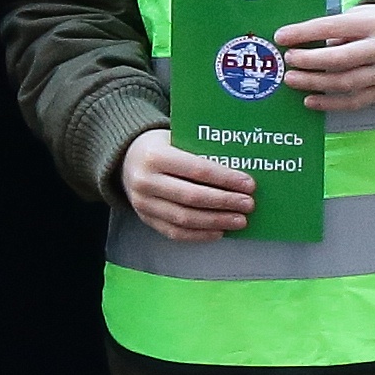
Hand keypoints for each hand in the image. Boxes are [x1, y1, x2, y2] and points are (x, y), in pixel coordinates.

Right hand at [119, 131, 254, 241]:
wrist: (126, 159)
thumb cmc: (161, 146)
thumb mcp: (176, 139)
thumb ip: (200, 152)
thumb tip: (238, 172)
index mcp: (156, 156)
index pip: (197, 169)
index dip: (225, 179)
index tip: (249, 184)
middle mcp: (146, 181)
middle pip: (192, 197)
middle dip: (225, 202)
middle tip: (248, 205)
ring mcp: (143, 203)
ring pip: (184, 218)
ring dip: (216, 221)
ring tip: (239, 221)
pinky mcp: (145, 219)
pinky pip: (175, 232)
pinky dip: (199, 235)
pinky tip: (218, 231)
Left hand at [281, 2, 374, 111]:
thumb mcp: (361, 15)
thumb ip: (336, 28)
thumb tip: (302, 44)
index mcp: (373, 24)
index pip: (332, 27)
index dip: (304, 33)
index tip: (281, 37)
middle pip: (339, 59)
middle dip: (309, 61)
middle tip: (288, 60)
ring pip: (345, 83)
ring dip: (314, 83)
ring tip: (292, 79)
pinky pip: (354, 102)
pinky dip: (330, 103)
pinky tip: (310, 100)